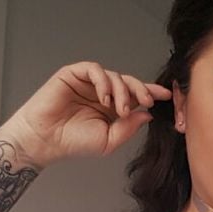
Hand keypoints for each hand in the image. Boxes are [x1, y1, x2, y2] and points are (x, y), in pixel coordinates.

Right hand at [0, 61, 172, 168]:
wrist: (45, 140)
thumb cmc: (73, 142)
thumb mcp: (109, 140)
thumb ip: (129, 127)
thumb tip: (147, 114)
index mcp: (112, 107)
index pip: (135, 96)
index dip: (151, 93)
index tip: (167, 96)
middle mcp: (102, 92)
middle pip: (129, 82)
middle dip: (141, 90)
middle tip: (147, 101)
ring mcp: (88, 83)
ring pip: (115, 76)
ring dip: (122, 91)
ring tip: (119, 109)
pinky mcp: (74, 74)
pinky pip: (95, 70)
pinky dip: (103, 81)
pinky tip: (104, 98)